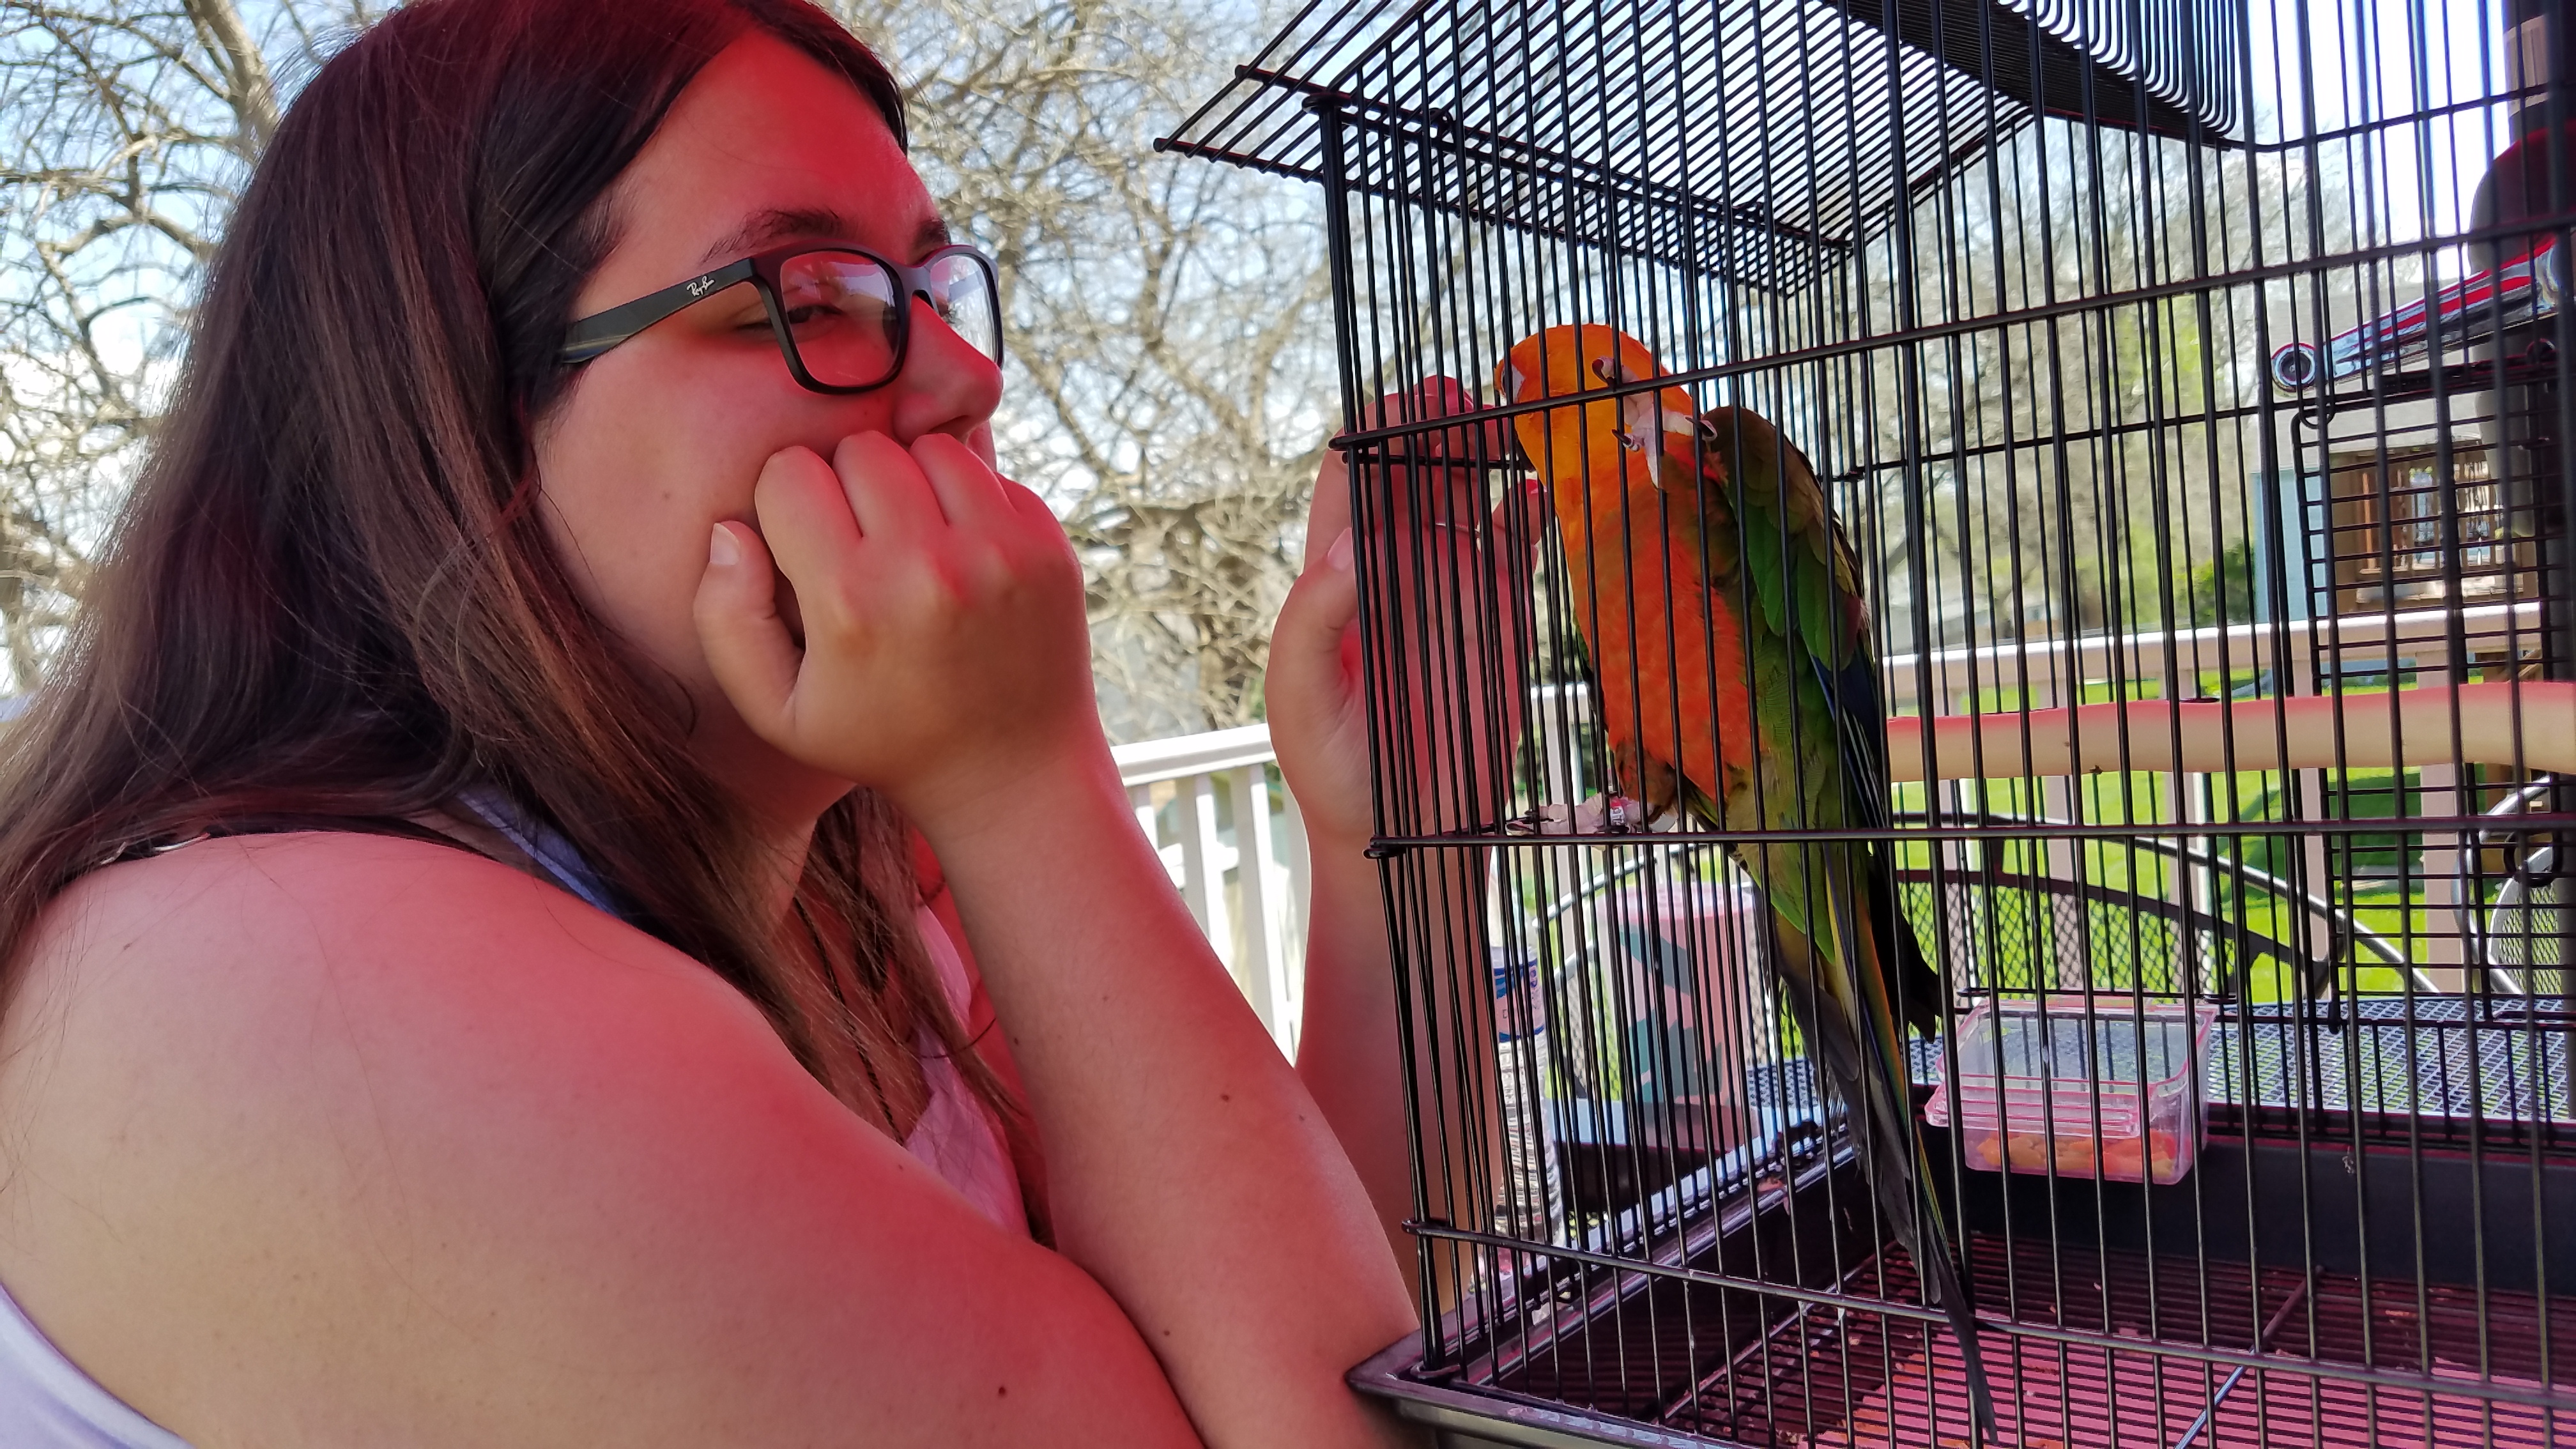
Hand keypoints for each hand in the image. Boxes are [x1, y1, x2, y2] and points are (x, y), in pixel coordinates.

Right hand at [694, 431, 1099, 827]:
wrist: (1010, 773)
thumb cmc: (881, 739)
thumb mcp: (777, 709)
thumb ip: (725, 618)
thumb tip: (729, 528)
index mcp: (849, 603)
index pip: (790, 472)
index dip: (786, 503)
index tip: (805, 544)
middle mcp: (927, 568)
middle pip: (859, 448)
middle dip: (846, 483)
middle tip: (858, 540)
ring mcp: (999, 552)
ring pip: (928, 446)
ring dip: (910, 480)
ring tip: (909, 539)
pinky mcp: (1048, 546)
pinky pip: (988, 473)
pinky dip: (967, 500)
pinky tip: (961, 554)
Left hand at [1266, 379, 1543, 848]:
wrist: (1398, 832)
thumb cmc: (1331, 766)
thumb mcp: (1300, 691)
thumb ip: (1317, 616)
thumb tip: (1352, 542)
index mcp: (1334, 580)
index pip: (1347, 484)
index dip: (1367, 437)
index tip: (1392, 404)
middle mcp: (1393, 572)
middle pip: (1413, 477)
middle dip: (1430, 428)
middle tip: (1452, 391)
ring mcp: (1449, 591)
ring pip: (1467, 500)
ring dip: (1480, 455)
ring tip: (1498, 415)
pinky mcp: (1498, 619)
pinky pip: (1515, 551)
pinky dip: (1528, 515)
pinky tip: (1537, 486)